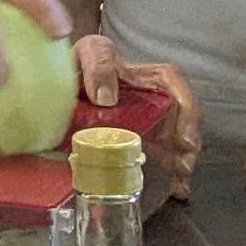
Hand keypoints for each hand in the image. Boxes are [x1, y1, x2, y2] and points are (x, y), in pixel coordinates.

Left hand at [76, 35, 200, 200]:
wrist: (57, 86)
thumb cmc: (79, 64)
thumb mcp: (88, 53)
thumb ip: (98, 64)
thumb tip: (107, 97)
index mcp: (145, 76)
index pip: (174, 83)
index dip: (187, 108)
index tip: (185, 138)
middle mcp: (153, 100)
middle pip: (181, 119)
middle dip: (188, 144)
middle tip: (183, 168)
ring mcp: (147, 122)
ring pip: (174, 141)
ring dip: (180, 162)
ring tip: (178, 184)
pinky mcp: (133, 143)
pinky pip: (157, 158)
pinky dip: (167, 175)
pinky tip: (172, 191)